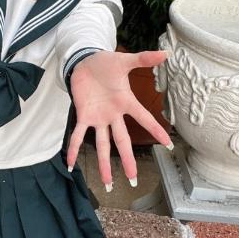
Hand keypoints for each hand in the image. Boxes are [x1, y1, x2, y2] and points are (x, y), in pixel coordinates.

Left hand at [67, 50, 172, 189]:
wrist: (85, 61)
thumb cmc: (106, 62)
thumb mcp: (124, 61)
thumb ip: (143, 59)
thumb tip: (166, 53)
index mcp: (126, 102)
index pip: (144, 118)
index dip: (156, 130)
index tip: (168, 145)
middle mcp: (113, 115)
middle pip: (122, 141)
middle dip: (127, 160)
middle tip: (134, 179)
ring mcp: (98, 118)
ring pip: (102, 144)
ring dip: (104, 164)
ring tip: (108, 183)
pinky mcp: (83, 115)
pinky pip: (78, 135)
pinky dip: (73, 148)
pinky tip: (70, 164)